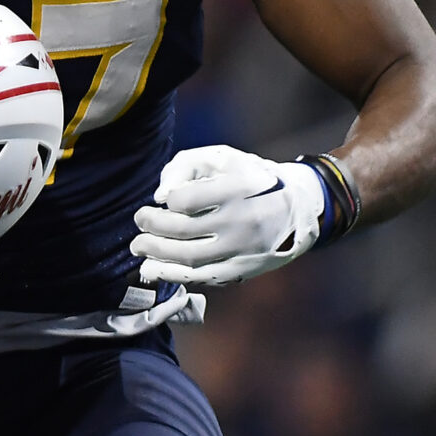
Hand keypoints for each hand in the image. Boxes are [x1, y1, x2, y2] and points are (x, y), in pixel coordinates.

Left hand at [130, 145, 325, 286]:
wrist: (296, 209)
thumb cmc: (250, 178)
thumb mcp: (223, 158)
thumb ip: (186, 165)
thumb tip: (160, 196)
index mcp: (238, 189)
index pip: (187, 200)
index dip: (169, 200)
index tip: (166, 199)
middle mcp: (241, 222)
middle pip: (183, 231)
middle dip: (152, 227)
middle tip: (139, 220)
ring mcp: (242, 250)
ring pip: (189, 259)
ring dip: (156, 254)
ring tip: (138, 246)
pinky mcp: (241, 270)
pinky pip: (201, 278)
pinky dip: (173, 274)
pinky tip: (154, 268)